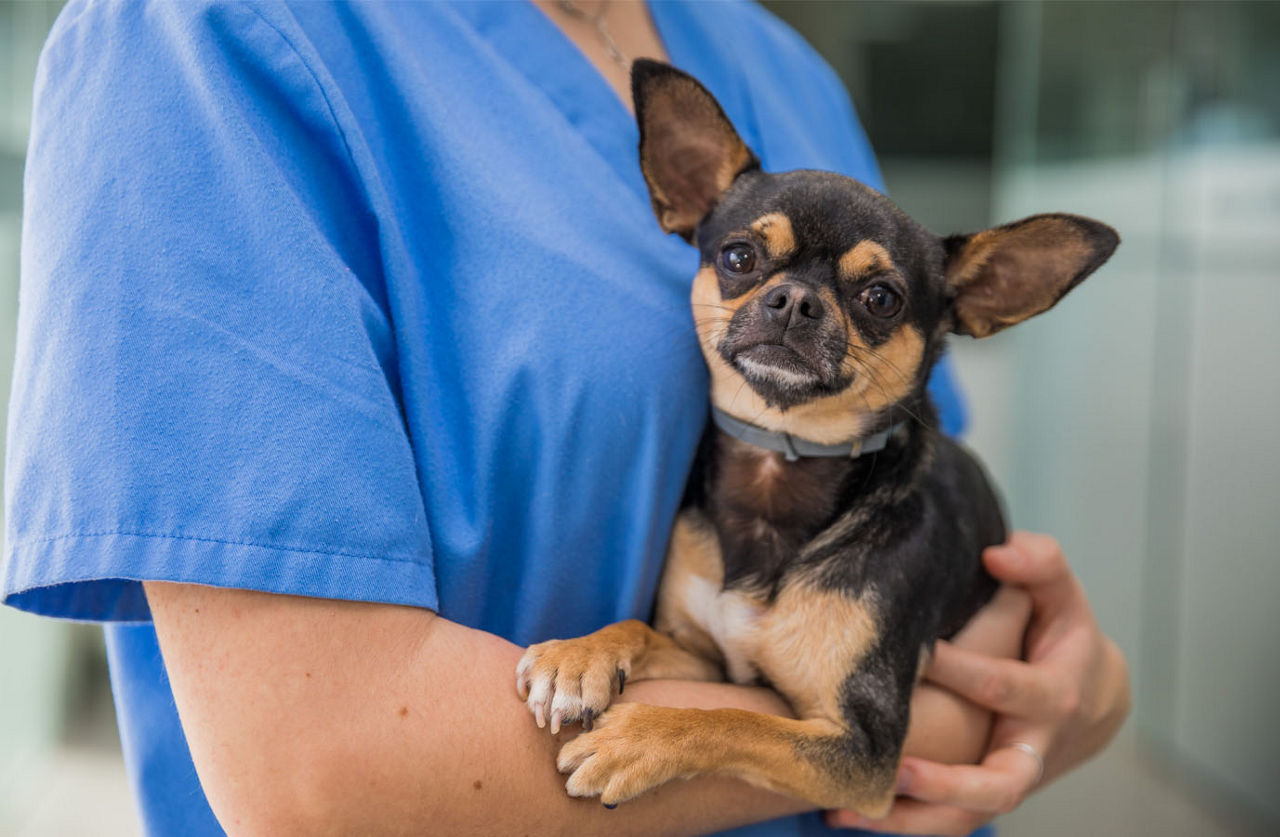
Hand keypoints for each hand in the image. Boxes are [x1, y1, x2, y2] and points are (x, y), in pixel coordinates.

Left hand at [826, 532, 1131, 833]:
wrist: (1090, 701)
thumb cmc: (1061, 635)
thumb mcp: (1063, 595)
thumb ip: (1039, 563)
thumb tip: (997, 551)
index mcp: (1053, 697)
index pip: (1004, 688)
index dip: (961, 670)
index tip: (917, 651)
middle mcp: (1031, 750)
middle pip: (1000, 784)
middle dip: (946, 783)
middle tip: (894, 765)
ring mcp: (1005, 780)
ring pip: (964, 819)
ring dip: (907, 821)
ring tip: (847, 812)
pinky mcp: (980, 797)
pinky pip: (941, 822)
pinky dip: (897, 823)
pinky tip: (842, 814)